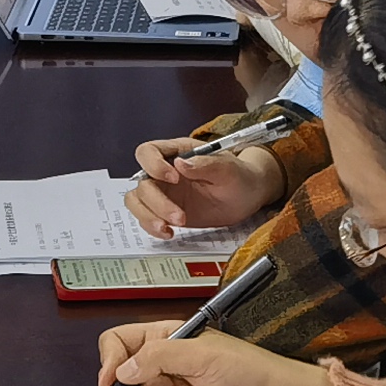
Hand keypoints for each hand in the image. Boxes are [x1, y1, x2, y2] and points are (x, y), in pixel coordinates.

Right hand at [129, 135, 281, 235]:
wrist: (247, 197)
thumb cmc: (239, 176)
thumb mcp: (229, 169)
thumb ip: (206, 164)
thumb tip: (180, 163)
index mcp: (177, 152)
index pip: (148, 152)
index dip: (154, 165)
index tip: (174, 179)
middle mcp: (164, 171)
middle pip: (142, 182)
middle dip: (157, 202)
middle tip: (181, 216)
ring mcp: (164, 192)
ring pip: (137, 201)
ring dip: (149, 216)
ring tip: (169, 228)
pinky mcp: (164, 211)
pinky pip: (146, 218)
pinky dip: (153, 227)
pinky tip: (170, 233)